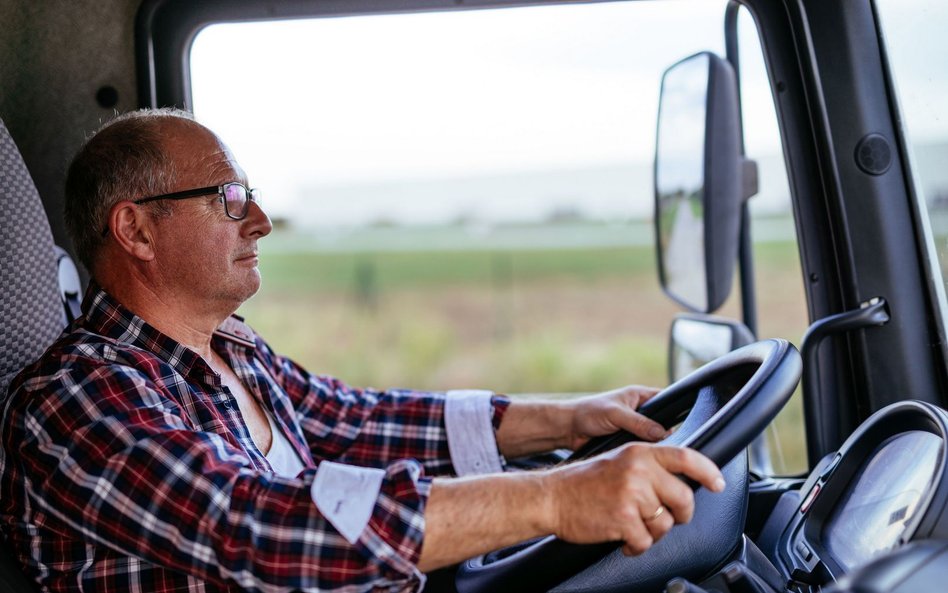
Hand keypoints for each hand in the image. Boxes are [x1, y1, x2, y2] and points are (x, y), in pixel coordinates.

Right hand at [544, 443, 725, 555]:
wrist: (552, 497)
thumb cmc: (584, 482)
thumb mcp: (619, 460)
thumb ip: (649, 466)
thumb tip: (683, 482)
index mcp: (639, 452)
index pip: (686, 457)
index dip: (708, 471)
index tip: (717, 483)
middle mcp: (638, 470)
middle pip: (683, 498)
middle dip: (679, 514)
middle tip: (664, 517)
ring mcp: (631, 495)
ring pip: (665, 524)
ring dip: (653, 532)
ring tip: (634, 527)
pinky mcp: (623, 519)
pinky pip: (646, 542)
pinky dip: (637, 546)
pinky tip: (624, 539)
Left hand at [564, 385, 666, 450]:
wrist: (569, 429)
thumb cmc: (588, 412)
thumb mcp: (616, 415)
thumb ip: (639, 423)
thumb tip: (662, 433)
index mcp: (640, 396)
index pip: (667, 401)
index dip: (676, 413)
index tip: (681, 427)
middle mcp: (640, 412)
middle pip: (664, 423)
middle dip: (666, 434)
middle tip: (667, 445)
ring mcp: (635, 427)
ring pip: (654, 439)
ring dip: (654, 446)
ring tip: (654, 453)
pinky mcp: (629, 441)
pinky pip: (643, 449)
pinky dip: (644, 454)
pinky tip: (645, 460)